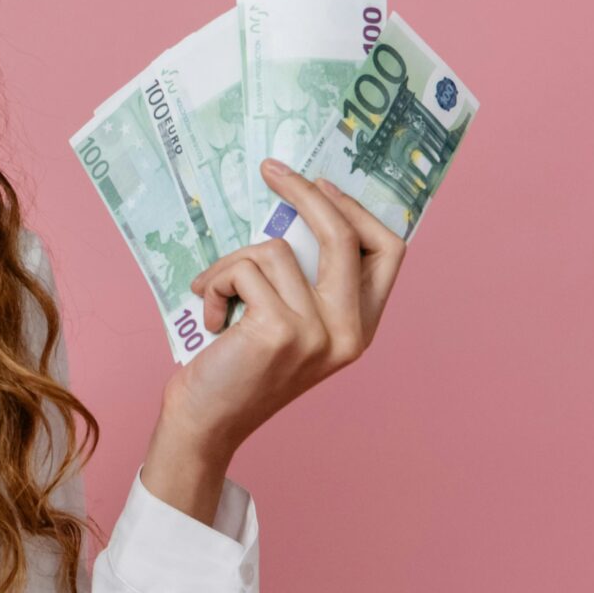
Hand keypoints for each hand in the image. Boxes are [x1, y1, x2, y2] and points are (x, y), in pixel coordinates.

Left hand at [165, 158, 407, 452]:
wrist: (205, 422)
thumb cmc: (236, 368)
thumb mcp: (287, 323)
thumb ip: (304, 282)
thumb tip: (293, 212)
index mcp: (359, 327)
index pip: (388, 252)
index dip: (357, 210)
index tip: (321, 185)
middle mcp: (349, 332)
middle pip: (343, 235)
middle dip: (304, 193)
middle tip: (270, 169)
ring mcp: (318, 332)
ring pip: (274, 250)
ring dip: (230, 266)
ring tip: (215, 298)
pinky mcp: (280, 330)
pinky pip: (243, 271)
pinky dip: (214, 285)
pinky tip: (210, 319)